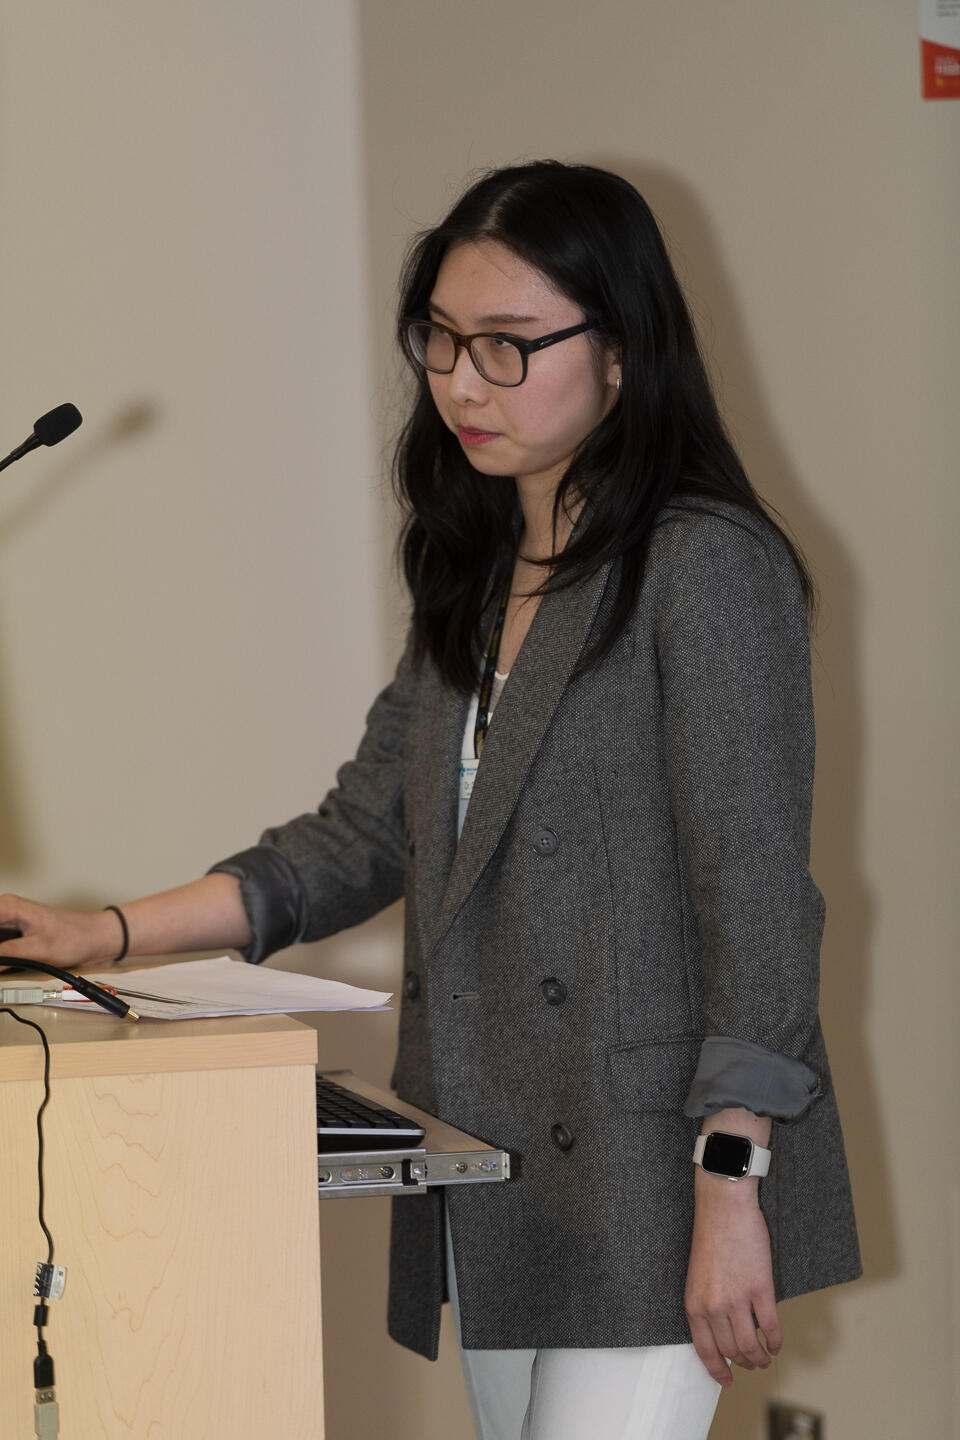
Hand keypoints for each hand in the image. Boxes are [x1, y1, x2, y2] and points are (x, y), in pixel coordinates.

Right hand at [0, 894, 118, 972]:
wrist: (96, 938)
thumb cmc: (74, 937)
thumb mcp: (37, 950)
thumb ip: (5, 955)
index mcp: (7, 906)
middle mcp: (5, 909)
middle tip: (3, 964)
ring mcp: (8, 921)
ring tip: (9, 963)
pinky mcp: (13, 933)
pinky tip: (5, 964)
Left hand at [684, 1171, 781, 1386]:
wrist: (723, 1206)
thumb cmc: (711, 1234)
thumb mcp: (698, 1276)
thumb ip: (706, 1303)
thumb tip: (721, 1329)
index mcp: (693, 1303)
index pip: (705, 1350)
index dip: (717, 1370)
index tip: (726, 1381)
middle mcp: (713, 1307)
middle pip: (731, 1350)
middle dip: (743, 1362)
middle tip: (752, 1364)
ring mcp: (737, 1299)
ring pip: (751, 1345)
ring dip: (760, 1357)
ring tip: (765, 1358)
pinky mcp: (760, 1289)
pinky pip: (770, 1327)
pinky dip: (775, 1341)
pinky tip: (776, 1344)